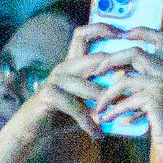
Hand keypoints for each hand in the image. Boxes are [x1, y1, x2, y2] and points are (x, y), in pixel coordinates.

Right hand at [0, 23, 135, 146]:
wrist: (30, 130)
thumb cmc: (61, 115)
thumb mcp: (84, 101)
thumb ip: (103, 92)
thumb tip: (132, 90)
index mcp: (73, 64)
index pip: (85, 34)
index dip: (103, 29)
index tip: (124, 35)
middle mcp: (64, 67)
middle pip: (94, 59)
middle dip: (116, 72)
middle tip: (132, 86)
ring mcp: (54, 80)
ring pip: (89, 87)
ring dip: (104, 104)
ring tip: (116, 117)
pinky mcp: (47, 94)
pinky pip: (76, 107)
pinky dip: (88, 122)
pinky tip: (96, 134)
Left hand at [83, 26, 162, 154]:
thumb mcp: (155, 98)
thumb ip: (142, 82)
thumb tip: (116, 73)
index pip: (161, 38)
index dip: (142, 31)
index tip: (122, 33)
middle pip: (135, 53)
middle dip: (110, 60)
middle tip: (95, 71)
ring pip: (125, 80)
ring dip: (106, 95)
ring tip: (97, 108)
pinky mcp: (156, 98)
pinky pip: (125, 100)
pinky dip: (113, 111)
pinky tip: (107, 120)